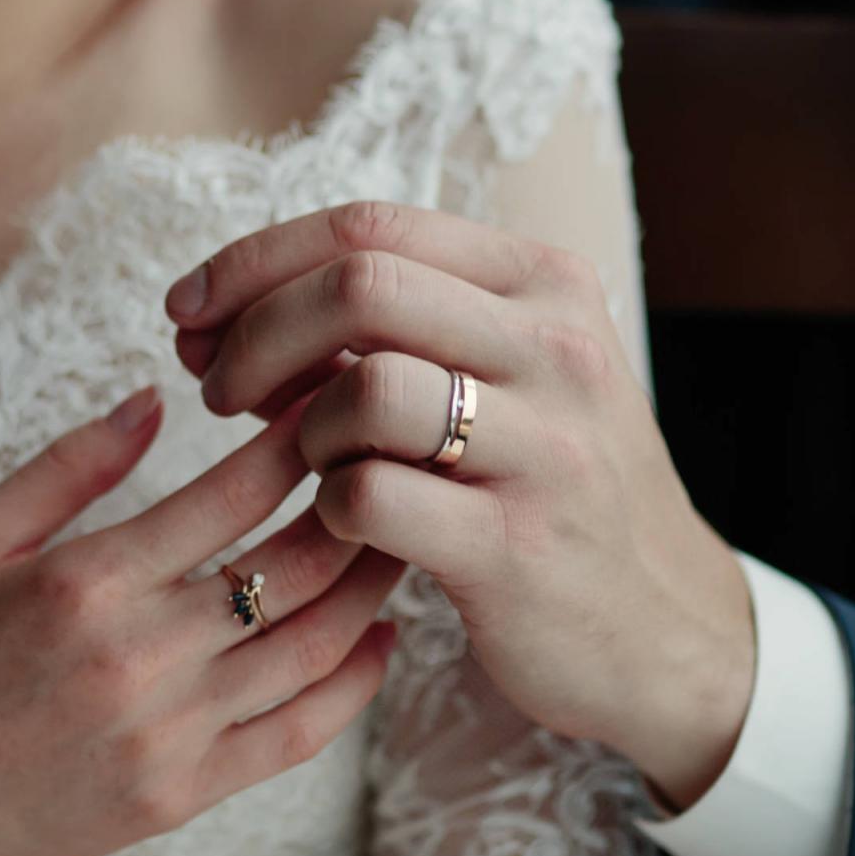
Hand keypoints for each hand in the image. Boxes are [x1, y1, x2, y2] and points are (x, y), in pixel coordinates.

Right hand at [0, 389, 403, 855]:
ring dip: (372, 584)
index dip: (300, 441)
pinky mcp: (187, 792)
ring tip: (399, 532)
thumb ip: (68, 466)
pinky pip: (300, 733)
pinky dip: (355, 682)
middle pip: (297, 564)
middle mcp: (141, 655)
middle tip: (388, 459)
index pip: (233, 493)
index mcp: (87, 580)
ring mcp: (171, 731)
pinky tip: (378, 636)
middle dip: (357, 501)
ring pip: (315, 646)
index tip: (334, 402)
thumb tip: (156, 398)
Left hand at [165, 202, 755, 808]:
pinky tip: (337, 521)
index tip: (189, 306)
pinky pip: (370, 496)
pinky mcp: (516, 547)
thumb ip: (390, 328)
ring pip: (364, 387)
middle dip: (254, 330)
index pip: (369, 224)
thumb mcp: (504, 377)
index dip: (255, 259)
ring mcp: (545, 447)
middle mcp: (556, 347)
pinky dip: (325, 504)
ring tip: (298, 460)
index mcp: (543, 283)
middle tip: (215, 387)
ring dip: (296, 425)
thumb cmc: (550, 489)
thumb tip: (230, 311)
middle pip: (359, 283)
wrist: (665, 630)